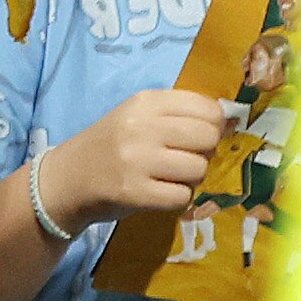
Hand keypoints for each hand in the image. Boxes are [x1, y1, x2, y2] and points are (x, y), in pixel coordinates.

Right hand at [35, 89, 226, 229]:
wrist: (68, 178)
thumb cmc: (112, 145)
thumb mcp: (138, 116)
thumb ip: (180, 114)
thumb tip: (232, 122)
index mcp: (145, 102)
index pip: (207, 109)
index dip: (213, 125)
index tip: (196, 136)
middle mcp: (141, 127)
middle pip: (208, 137)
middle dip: (204, 152)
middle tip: (183, 158)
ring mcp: (136, 160)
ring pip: (199, 169)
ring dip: (191, 178)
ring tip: (169, 176)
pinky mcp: (134, 192)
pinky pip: (182, 196)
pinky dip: (177, 198)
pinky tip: (159, 192)